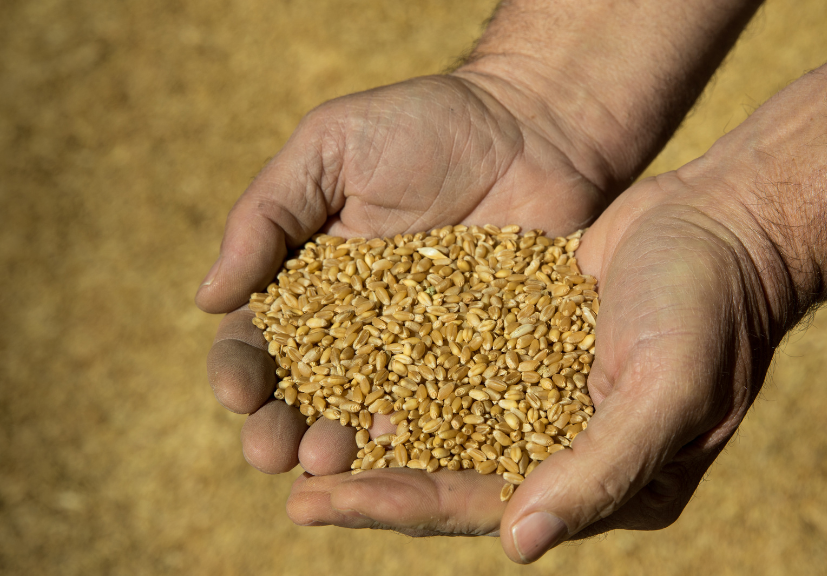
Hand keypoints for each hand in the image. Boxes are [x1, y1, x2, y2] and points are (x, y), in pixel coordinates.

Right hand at [198, 73, 620, 483]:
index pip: (258, 342)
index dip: (240, 372)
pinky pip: (453, 412)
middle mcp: (361, 331)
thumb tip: (206, 299)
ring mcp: (424, 352)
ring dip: (346, 448)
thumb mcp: (330, 147)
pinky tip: (412, 459)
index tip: (237, 394)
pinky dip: (429, 438)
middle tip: (277, 453)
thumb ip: (267, 214)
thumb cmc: (423, 125)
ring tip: (335, 460)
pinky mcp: (485, 362)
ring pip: (373, 416)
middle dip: (284, 429)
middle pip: (309, 396)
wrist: (533, 125)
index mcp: (309, 285)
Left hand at [286, 169, 789, 560]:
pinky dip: (406, 368)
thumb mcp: (668, 392)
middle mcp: (567, 448)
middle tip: (288, 479)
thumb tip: (517, 542)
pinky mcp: (530, 344)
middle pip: (453, 473)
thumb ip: (600, 472)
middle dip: (371, 478)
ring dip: (376, 425)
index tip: (319, 502)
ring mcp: (547, 396)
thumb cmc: (712, 309)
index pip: (486, 507)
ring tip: (296, 429)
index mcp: (604, 483)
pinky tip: (347, 365)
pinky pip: (458, 364)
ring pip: (445, 421)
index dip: (400, 506)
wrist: (729, 222)